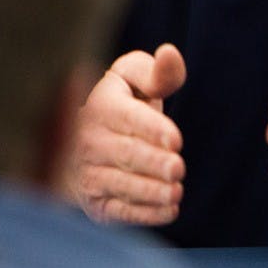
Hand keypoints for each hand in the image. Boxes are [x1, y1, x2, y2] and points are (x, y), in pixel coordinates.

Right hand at [71, 43, 186, 225]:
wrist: (94, 134)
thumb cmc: (126, 99)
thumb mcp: (137, 76)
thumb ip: (158, 71)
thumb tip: (169, 53)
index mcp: (103, 104)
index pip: (129, 118)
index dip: (152, 129)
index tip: (176, 139)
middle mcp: (89, 140)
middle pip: (126, 154)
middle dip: (153, 162)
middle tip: (178, 168)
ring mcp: (89, 172)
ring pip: (121, 184)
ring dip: (149, 191)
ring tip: (175, 192)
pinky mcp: (95, 200)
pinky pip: (118, 210)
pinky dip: (143, 214)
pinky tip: (168, 211)